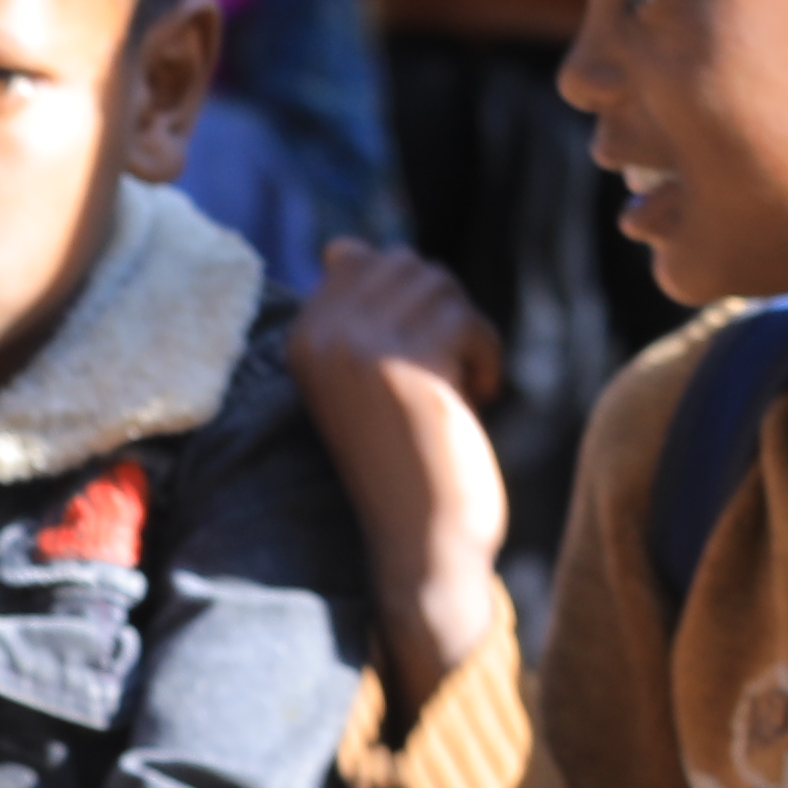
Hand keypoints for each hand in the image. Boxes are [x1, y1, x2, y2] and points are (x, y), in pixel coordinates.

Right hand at [291, 237, 515, 700]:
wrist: (422, 541)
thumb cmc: (406, 459)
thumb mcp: (368, 376)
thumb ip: (357, 311)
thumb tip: (344, 246)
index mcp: (300, 340)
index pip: (362, 260)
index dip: (410, 304)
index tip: (416, 362)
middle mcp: (319, 339)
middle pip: (406, 264)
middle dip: (442, 310)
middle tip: (446, 372)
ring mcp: (358, 349)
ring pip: (441, 287)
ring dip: (467, 333)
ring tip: (459, 386)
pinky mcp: (405, 365)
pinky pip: (467, 319)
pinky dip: (487, 354)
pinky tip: (478, 397)